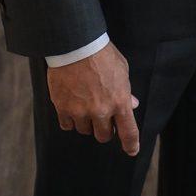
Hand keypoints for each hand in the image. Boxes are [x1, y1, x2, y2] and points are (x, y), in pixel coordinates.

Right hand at [46, 41, 140, 155]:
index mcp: (119, 101)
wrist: (76, 45)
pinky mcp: (63, 108)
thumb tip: (132, 105)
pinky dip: (69, 119)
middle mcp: (101, 111)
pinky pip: (67, 125)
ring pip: (84, 130)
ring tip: (84, 104)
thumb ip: (126, 90)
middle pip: (104, 136)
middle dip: (104, 129)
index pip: (128, 132)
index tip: (132, 150)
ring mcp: (81, 111)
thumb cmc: (102, 54)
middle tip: (101, 116)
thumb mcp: (122, 69)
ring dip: (86, 122)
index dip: (131, 144)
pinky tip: (71, 106)